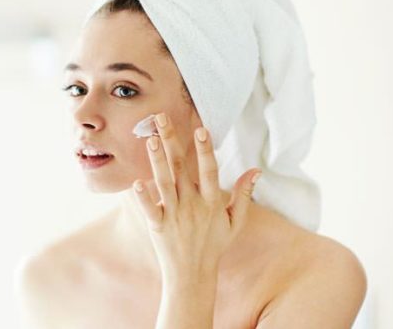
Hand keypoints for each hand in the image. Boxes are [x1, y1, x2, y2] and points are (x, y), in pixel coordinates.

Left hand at [132, 113, 260, 285]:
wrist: (193, 274)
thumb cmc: (215, 245)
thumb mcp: (235, 221)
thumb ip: (244, 194)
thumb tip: (256, 170)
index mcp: (211, 201)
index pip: (209, 170)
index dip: (205, 149)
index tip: (201, 128)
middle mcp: (192, 205)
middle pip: (181, 167)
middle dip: (172, 140)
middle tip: (161, 117)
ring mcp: (174, 215)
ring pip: (165, 183)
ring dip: (157, 161)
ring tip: (151, 139)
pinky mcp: (158, 226)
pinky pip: (150, 210)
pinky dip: (144, 198)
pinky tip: (136, 183)